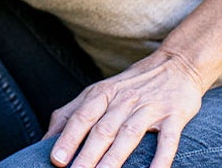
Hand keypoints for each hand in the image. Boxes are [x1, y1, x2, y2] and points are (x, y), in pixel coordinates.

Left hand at [45, 49, 206, 167]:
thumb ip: (71, 113)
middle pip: (103, 129)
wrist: (177, 64)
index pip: (82, 117)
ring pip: (129, 134)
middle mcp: (124, 100)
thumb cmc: (130, 85)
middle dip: (88, 154)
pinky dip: (161, 157)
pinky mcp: (174, 116)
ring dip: (115, 157)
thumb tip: (44, 139)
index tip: (56, 159)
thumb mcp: (98, 92)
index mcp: (102, 94)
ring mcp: (150, 108)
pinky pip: (168, 139)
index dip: (68, 138)